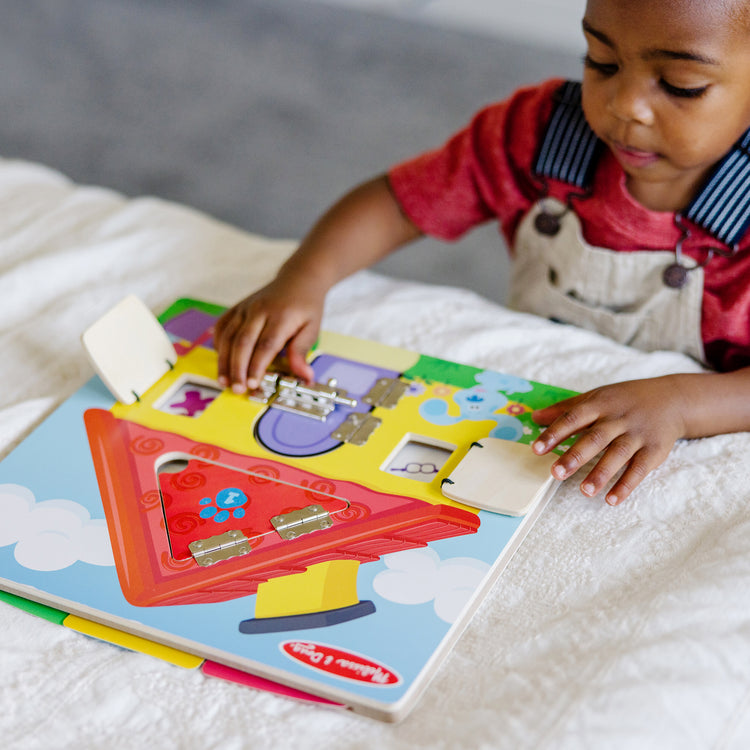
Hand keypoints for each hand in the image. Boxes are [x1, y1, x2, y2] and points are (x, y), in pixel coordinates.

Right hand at [214, 275, 325, 391]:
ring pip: (228, 336)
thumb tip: (305, 376)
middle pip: (243, 342)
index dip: (257, 366)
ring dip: (224, 361)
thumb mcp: (312, 329)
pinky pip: (222, 327)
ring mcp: (245, 308)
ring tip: (224, 381)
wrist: (298, 279)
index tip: (253, 385)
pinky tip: (221, 361)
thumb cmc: (306, 307)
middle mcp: (259, 310)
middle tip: (237, 389)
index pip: (266, 345)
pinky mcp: (237, 308)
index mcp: (281, 316)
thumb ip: (302, 352)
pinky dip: (219, 345)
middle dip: (237, 369)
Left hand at [531, 376, 688, 504]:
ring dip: (600, 474)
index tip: (536, 449)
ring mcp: (637, 435)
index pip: (573, 418)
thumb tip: (534, 418)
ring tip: (584, 491)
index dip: (554, 433)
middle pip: (594, 438)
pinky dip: (626, 485)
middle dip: (575, 456)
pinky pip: (639, 469)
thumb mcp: (595, 398)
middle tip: (556, 473)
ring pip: (617, 455)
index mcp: (599, 405)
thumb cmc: (624, 400)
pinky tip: (612, 500)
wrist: (672, 399)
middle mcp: (617, 419)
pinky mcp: (654, 450)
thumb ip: (565, 409)